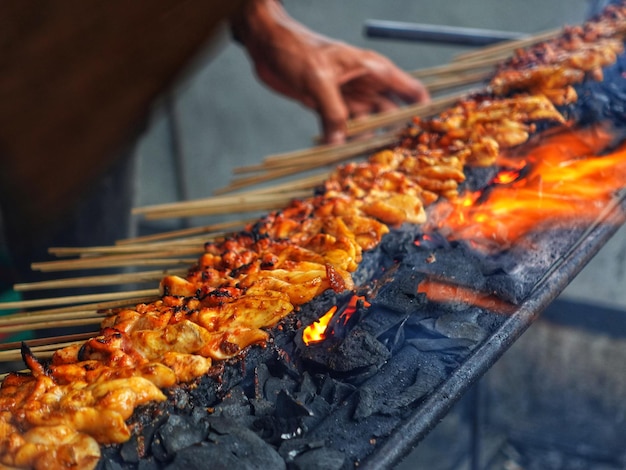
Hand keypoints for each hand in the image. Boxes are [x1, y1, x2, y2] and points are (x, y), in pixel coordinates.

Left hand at [231, 0, 429, 143]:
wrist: (268, 48)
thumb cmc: (297, 51)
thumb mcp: (318, 80)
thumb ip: (333, 112)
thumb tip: (340, 144)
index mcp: (374, 70)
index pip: (410, 91)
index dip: (422, 111)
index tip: (427, 135)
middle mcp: (366, 86)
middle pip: (389, 116)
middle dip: (391, 136)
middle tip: (392, 161)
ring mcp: (348, 99)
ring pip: (365, 127)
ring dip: (362, 143)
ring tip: (362, 164)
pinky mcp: (329, 109)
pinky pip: (341, 131)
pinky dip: (340, 143)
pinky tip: (338, 158)